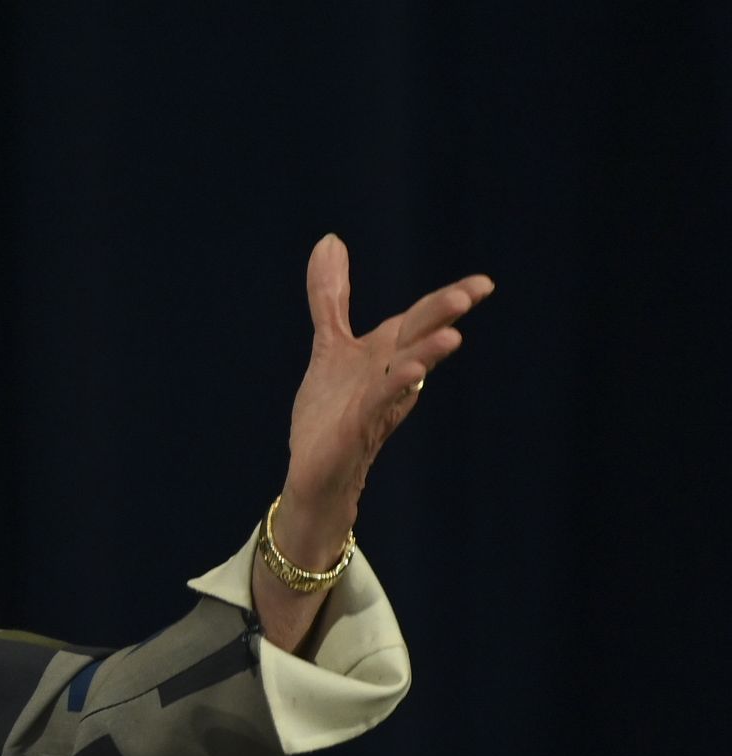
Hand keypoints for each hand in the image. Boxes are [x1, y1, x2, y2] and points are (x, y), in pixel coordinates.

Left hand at [281, 234, 493, 559]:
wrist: (315, 472)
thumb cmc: (331, 411)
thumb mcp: (330, 346)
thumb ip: (332, 297)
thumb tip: (330, 240)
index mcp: (387, 354)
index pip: (421, 320)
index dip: (448, 300)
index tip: (484, 283)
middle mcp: (390, 376)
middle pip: (418, 340)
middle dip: (441, 317)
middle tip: (470, 293)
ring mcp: (376, 405)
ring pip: (405, 376)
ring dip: (426, 356)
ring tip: (452, 337)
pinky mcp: (357, 430)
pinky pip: (378, 406)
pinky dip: (392, 389)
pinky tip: (408, 375)